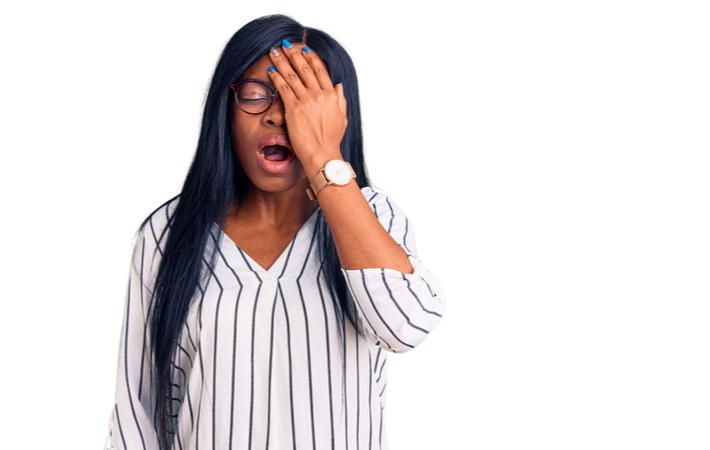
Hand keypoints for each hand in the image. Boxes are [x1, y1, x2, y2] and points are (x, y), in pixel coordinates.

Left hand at [267, 40, 346, 174]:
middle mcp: (319, 94)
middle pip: (304, 68)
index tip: (304, 51)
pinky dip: (276, 77)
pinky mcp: (293, 108)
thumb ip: (340, 99)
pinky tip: (271, 70)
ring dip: (282, 61)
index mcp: (332, 95)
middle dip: (293, 54)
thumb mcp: (342, 117)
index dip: (311, 59)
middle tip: (286, 45)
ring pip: (292, 75)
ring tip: (275, 52)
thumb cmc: (331, 140)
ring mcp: (306, 100)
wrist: (322, 153)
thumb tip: (338, 86)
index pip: (320, 71)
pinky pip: (283, 88)